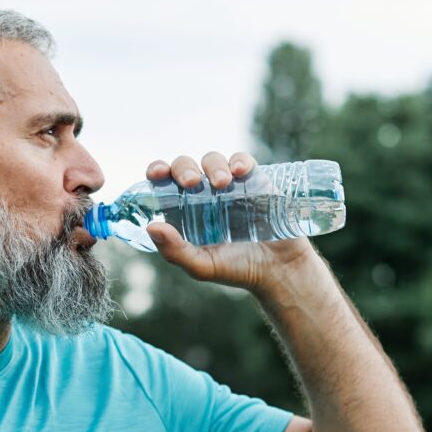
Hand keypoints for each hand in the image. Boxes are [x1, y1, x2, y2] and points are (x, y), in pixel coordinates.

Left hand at [144, 151, 316, 292]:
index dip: (158, 172)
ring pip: (213, 161)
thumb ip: (175, 251)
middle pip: (186, 167)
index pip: (164, 184)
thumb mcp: (203, 267)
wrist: (279, 270)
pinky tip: (240, 171)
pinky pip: (244, 162)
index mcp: (184, 211)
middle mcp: (203, 195)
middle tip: (190, 182)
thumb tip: (152, 227)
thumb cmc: (237, 270)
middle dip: (184, 168)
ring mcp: (229, 186)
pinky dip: (240, 161)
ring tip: (222, 183)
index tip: (158, 173)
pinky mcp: (254, 181)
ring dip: (213, 166)